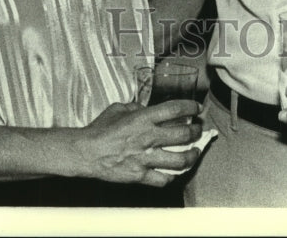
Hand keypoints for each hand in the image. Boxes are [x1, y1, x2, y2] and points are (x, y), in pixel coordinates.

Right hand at [73, 100, 202, 185]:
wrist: (87, 152)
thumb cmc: (101, 129)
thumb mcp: (119, 108)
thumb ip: (136, 107)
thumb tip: (146, 108)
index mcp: (143, 118)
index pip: (175, 109)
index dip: (190, 107)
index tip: (196, 108)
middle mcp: (148, 137)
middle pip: (183, 135)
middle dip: (196, 132)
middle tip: (198, 130)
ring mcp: (145, 158)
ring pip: (179, 160)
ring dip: (191, 156)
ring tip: (195, 153)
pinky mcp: (140, 176)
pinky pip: (163, 179)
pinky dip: (172, 176)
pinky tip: (174, 172)